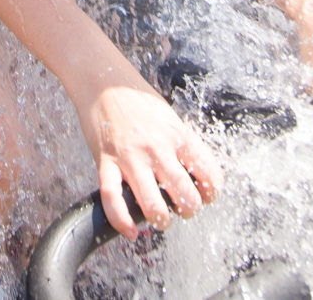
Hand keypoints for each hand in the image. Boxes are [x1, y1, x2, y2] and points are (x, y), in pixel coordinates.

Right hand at [79, 82, 220, 238]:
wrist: (102, 80)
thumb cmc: (136, 97)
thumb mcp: (169, 116)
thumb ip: (181, 142)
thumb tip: (194, 169)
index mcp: (177, 135)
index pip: (208, 173)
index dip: (211, 192)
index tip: (206, 195)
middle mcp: (157, 148)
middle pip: (184, 195)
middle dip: (189, 210)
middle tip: (183, 209)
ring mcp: (131, 157)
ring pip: (153, 204)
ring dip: (161, 220)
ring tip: (161, 219)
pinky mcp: (105, 162)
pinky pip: (113, 200)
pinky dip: (122, 222)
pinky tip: (131, 231)